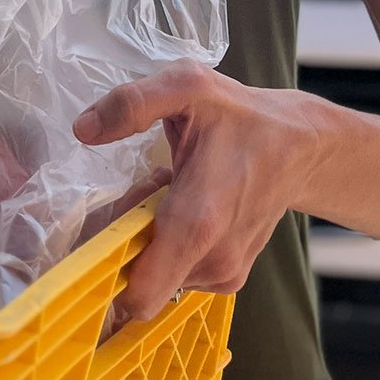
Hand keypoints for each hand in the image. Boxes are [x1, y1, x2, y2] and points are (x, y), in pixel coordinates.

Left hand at [74, 60, 316, 324]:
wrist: (297, 147)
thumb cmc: (238, 115)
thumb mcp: (185, 87)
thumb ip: (132, 104)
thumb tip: (83, 129)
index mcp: (198, 221)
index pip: (140, 293)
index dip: (106, 267)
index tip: (107, 221)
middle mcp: (212, 260)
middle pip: (135, 278)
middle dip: (125, 238)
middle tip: (149, 187)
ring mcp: (222, 274)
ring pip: (155, 275)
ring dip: (149, 237)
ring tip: (173, 189)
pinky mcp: (227, 279)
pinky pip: (176, 273)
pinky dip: (171, 244)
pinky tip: (187, 205)